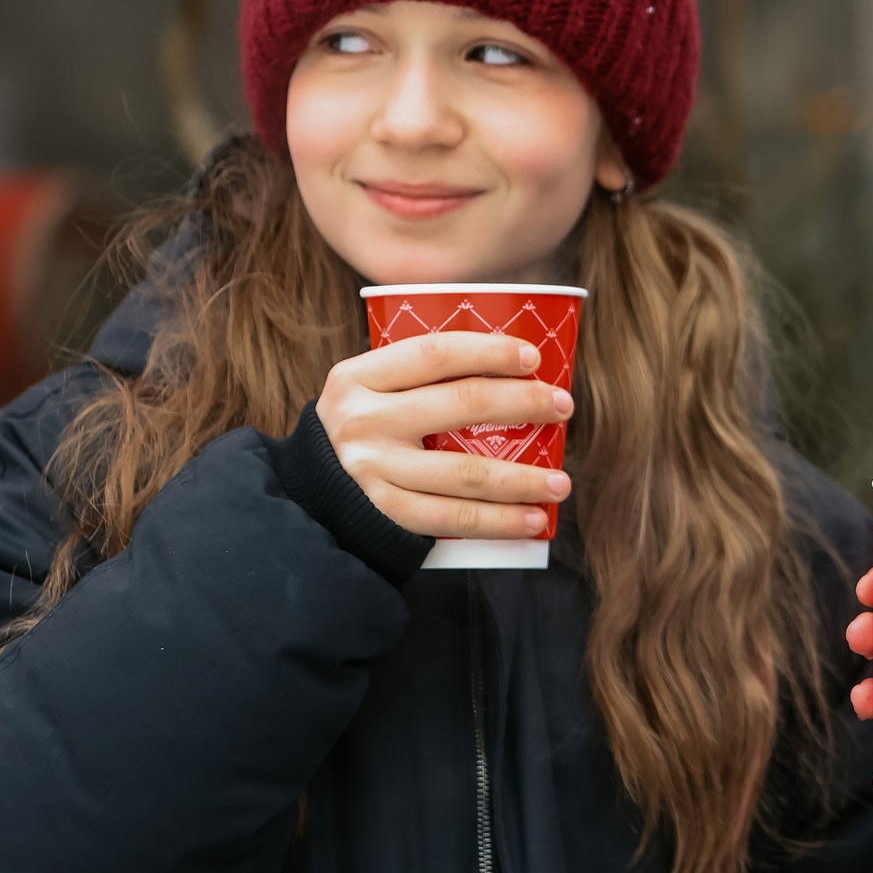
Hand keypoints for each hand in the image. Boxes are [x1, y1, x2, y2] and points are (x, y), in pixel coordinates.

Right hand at [316, 332, 572, 539]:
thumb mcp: (370, 392)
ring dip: (522, 478)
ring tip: (561, 481)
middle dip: (524, 403)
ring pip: (464, 472)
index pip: (434, 353)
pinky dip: (498, 521)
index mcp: (358, 377)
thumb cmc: (363, 430)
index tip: (533, 357)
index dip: (488, 351)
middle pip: (460, 404)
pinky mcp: (383, 512)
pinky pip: (452, 519)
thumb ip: (419, 378)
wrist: (308, 493)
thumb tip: (512, 369)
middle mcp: (362, 420)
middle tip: (564, 407)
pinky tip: (533, 520)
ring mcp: (372, 470)